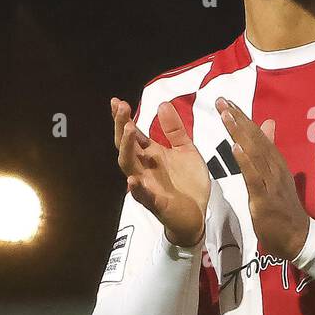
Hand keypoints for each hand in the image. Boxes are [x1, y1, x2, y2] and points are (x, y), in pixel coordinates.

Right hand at [111, 97, 209, 246]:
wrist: (198, 214)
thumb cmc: (188, 183)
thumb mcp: (185, 151)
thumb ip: (175, 130)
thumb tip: (163, 104)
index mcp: (151, 155)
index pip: (133, 134)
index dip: (123, 118)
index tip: (116, 101)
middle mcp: (144, 169)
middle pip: (126, 146)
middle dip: (122, 126)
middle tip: (121, 107)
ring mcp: (148, 186)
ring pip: (129, 167)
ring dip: (127, 149)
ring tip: (128, 130)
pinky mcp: (157, 204)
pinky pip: (143, 197)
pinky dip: (137, 189)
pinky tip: (132, 180)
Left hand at [215, 96, 309, 259]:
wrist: (297, 237)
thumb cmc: (283, 208)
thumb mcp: (276, 175)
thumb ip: (269, 151)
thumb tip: (267, 124)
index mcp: (275, 162)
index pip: (257, 135)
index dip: (242, 118)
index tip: (227, 102)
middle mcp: (274, 167)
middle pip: (255, 139)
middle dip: (237, 119)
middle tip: (221, 102)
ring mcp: (270, 182)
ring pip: (254, 153)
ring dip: (240, 133)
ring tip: (226, 116)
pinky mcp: (265, 199)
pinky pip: (255, 177)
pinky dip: (246, 162)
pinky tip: (236, 148)